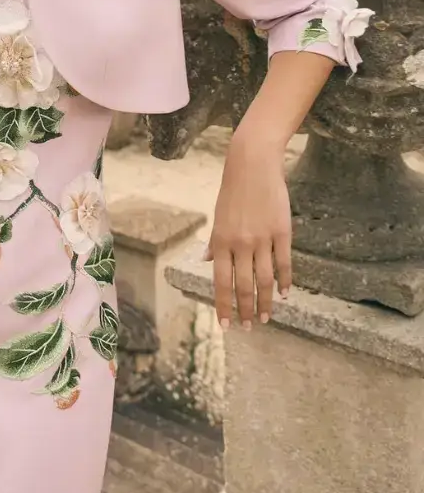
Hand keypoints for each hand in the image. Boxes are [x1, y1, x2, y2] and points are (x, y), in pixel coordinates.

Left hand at [204, 143, 291, 329]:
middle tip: (250, 327)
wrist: (252, 165)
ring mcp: (262, 238)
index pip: (221, 282)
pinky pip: (283, 263)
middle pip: (243, 286)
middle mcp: (240, 243)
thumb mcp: (219, 216)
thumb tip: (207, 260)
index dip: (224, 306)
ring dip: (265, 302)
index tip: (226, 325)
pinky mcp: (282, 232)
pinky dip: (284, 281)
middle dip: (246, 310)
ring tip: (267, 317)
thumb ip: (215, 242)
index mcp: (221, 241)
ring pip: (264, 279)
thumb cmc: (233, 190)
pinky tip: (284, 294)